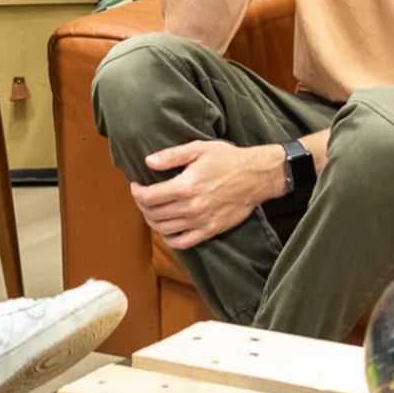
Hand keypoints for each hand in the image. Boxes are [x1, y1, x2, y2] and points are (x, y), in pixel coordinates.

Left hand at [128, 140, 283, 249]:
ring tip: (153, 210)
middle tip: (143, 196)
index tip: (136, 185)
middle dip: (142, 205)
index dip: (137, 192)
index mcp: (185, 186)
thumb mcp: (199, 149)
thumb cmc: (228, 159)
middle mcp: (191, 207)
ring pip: (164, 230)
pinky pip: (182, 243)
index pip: (149, 197)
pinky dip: (169, 239)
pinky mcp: (210, 231)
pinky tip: (167, 229)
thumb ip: (171, 156)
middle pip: (153, 214)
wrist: (257, 176)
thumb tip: (148, 162)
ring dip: (152, 221)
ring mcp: (200, 222)